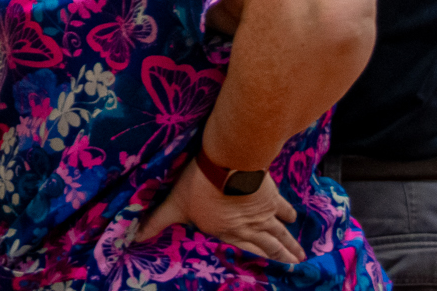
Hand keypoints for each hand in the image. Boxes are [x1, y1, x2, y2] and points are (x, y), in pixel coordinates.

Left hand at [133, 160, 303, 263]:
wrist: (228, 163)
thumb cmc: (198, 185)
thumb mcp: (175, 204)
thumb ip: (158, 221)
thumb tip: (135, 237)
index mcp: (226, 233)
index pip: (245, 252)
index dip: (259, 264)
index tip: (272, 274)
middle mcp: (248, 228)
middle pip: (268, 247)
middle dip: (281, 258)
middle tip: (296, 268)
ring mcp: (261, 213)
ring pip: (279, 234)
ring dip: (289, 245)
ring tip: (301, 256)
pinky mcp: (270, 196)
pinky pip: (283, 208)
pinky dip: (289, 215)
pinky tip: (294, 219)